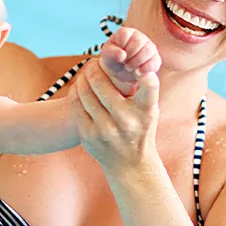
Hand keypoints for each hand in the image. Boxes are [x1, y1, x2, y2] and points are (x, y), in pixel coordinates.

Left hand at [75, 59, 159, 173]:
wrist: (129, 164)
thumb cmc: (140, 128)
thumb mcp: (149, 110)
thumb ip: (145, 87)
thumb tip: (136, 60)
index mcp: (145, 111)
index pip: (149, 86)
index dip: (144, 72)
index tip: (135, 64)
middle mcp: (126, 121)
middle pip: (102, 84)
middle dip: (94, 68)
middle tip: (93, 61)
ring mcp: (105, 130)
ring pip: (85, 92)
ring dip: (83, 77)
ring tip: (85, 72)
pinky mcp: (88, 136)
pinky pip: (76, 106)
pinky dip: (76, 92)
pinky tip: (79, 87)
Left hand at [96, 26, 159, 95]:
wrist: (122, 72)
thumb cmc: (114, 60)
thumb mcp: (107, 56)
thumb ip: (111, 52)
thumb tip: (122, 55)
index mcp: (126, 33)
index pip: (125, 34)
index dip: (120, 46)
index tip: (118, 54)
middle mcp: (139, 37)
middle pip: (139, 41)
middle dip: (129, 55)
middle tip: (124, 63)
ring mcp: (149, 47)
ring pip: (148, 50)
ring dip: (136, 62)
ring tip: (129, 67)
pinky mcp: (155, 58)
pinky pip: (155, 62)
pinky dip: (145, 69)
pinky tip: (137, 72)